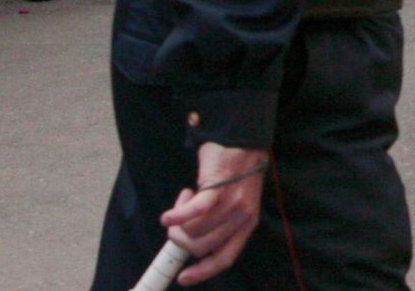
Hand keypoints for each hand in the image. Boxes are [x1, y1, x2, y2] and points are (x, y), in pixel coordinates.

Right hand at [160, 143, 268, 284]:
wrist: (243, 137)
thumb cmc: (235, 166)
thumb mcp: (237, 199)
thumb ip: (222, 219)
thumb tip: (193, 235)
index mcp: (246, 224)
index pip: (224, 258)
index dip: (203, 272)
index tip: (184, 278)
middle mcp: (241, 218)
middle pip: (202, 248)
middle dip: (181, 239)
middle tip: (175, 222)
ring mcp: (231, 205)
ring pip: (194, 232)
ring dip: (179, 222)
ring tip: (184, 199)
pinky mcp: (218, 189)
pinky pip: (194, 212)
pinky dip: (177, 215)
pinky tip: (167, 215)